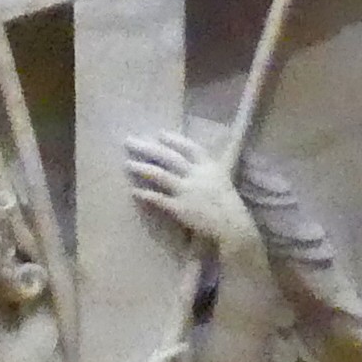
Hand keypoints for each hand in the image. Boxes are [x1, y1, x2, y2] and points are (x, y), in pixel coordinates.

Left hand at [125, 129, 256, 251]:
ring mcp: (188, 191)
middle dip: (148, 148)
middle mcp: (197, 175)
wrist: (234, 227)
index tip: (159, 134)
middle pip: (169, 157)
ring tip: (127, 163)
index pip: (189, 148)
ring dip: (143, 168)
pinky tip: (134, 191)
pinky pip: (159, 199)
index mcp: (210, 166)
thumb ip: (209, 171)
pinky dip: (146, 194)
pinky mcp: (180, 208)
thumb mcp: (223, 180)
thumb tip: (195, 165)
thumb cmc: (230, 206)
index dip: (173, 140)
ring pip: (160, 175)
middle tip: (130, 141)